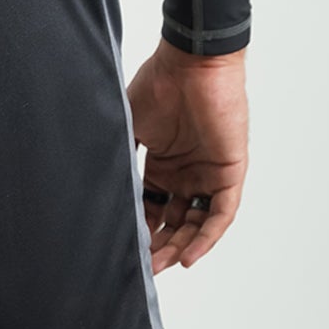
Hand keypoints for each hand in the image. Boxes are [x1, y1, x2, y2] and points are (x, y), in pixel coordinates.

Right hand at [126, 41, 248, 272]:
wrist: (190, 61)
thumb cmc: (159, 84)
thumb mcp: (129, 129)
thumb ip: (120, 161)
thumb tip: (98, 191)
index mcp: (164, 164)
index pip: (153, 209)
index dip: (141, 231)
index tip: (125, 252)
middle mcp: (187, 172)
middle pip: (175, 222)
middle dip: (160, 247)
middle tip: (143, 267)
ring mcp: (209, 173)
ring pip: (198, 223)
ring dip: (181, 247)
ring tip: (161, 265)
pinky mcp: (230, 171)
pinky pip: (222, 213)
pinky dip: (206, 236)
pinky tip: (188, 256)